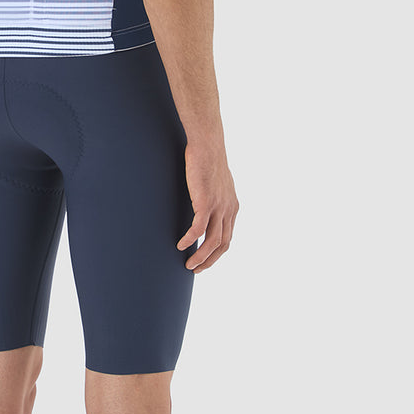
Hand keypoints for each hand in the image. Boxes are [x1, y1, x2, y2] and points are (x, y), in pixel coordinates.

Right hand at [178, 142, 238, 271]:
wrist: (208, 144)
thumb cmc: (207, 159)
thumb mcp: (215, 183)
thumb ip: (213, 197)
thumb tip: (202, 203)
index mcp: (232, 207)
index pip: (227, 237)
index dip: (216, 253)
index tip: (204, 261)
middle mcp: (229, 209)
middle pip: (223, 244)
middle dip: (210, 260)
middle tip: (195, 269)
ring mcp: (219, 206)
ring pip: (212, 241)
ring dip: (200, 256)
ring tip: (188, 264)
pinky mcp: (206, 202)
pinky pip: (198, 228)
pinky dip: (190, 239)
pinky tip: (181, 245)